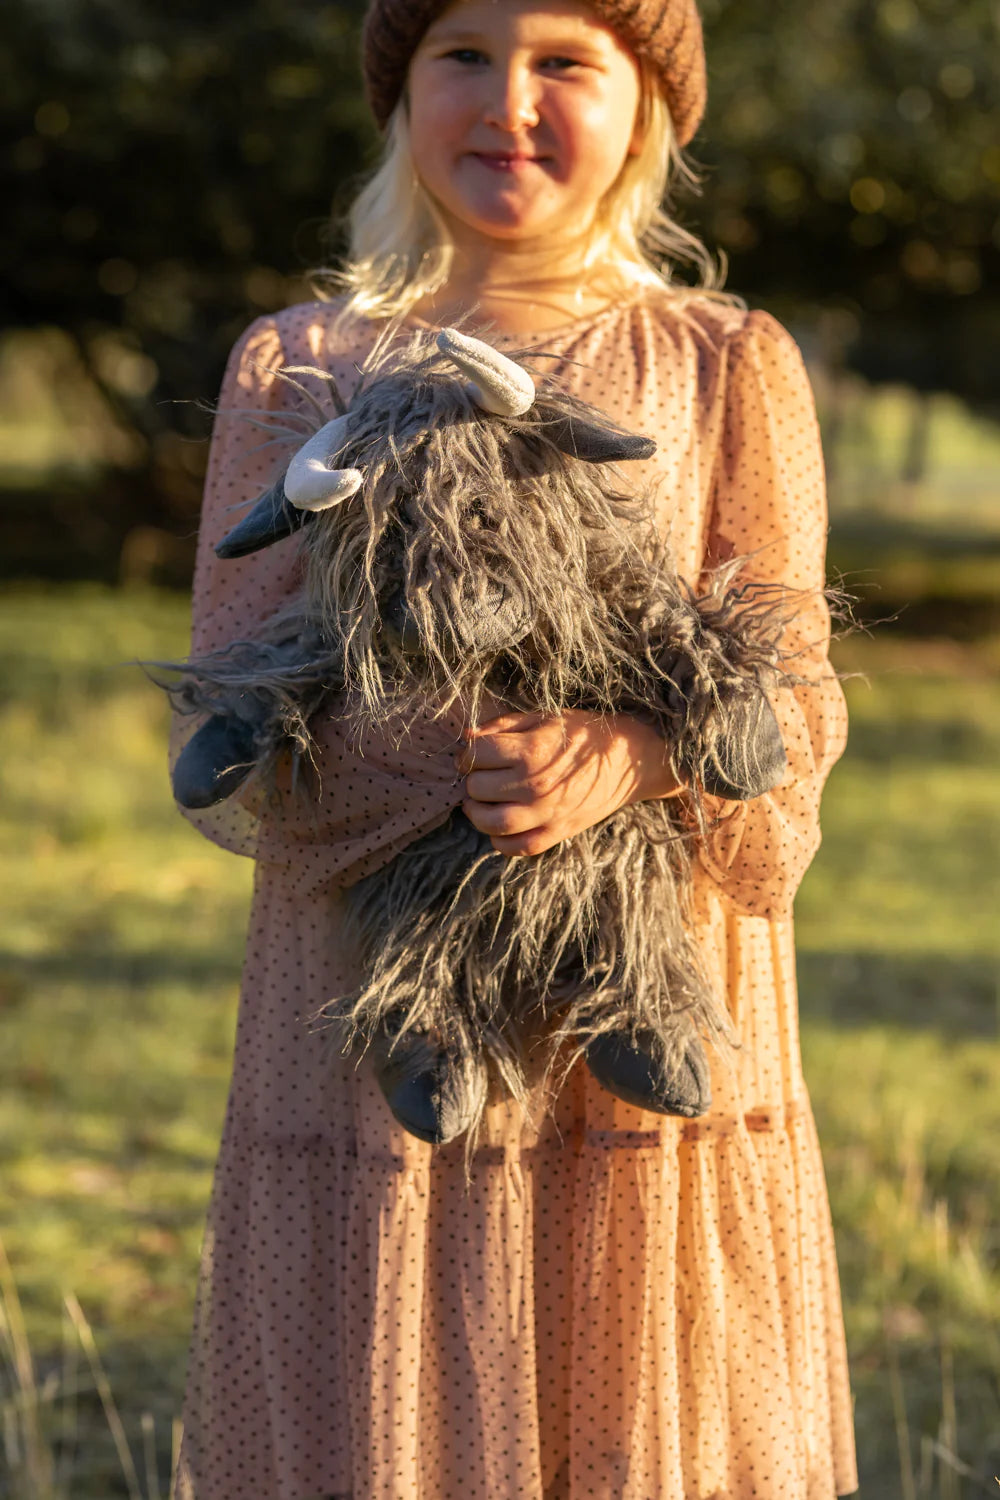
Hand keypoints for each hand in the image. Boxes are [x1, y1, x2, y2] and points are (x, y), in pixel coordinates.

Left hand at [455, 709, 680, 855]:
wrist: (629, 760)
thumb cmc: (584, 734)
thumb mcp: (544, 718)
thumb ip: (503, 726)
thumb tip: (467, 737)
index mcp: (531, 751)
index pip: (475, 756)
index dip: (467, 753)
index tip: (472, 753)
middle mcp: (534, 785)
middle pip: (477, 789)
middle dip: (472, 779)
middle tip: (479, 773)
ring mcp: (545, 814)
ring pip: (490, 823)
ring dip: (476, 812)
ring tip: (480, 800)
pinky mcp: (556, 834)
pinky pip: (514, 847)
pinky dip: (499, 839)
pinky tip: (501, 823)